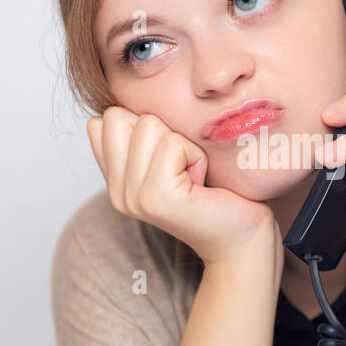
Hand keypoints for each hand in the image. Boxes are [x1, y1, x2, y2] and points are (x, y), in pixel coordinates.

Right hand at [87, 106, 280, 267]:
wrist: (242, 239)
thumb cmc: (216, 193)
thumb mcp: (171, 157)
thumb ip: (140, 137)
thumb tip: (118, 106)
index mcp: (115, 182)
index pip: (103, 121)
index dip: (145, 127)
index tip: (170, 160)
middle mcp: (117, 192)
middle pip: (119, 116)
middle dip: (162, 131)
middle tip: (184, 168)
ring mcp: (133, 197)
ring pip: (148, 124)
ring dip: (183, 143)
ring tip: (194, 176)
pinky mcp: (157, 197)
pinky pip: (173, 142)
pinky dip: (196, 155)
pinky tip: (202, 183)